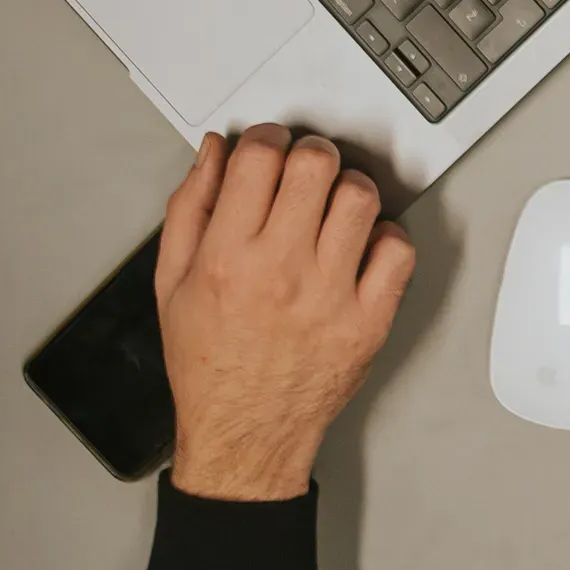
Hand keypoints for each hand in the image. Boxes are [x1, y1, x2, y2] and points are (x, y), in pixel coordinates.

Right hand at [153, 125, 414, 502]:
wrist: (244, 431)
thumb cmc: (208, 362)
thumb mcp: (172, 282)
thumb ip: (192, 208)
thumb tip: (216, 152)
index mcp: (227, 259)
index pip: (259, 159)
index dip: (267, 138)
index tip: (269, 145)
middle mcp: (281, 272)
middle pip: (317, 166)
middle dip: (310, 153)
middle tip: (304, 169)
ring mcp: (331, 295)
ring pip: (361, 198)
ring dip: (348, 188)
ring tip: (331, 205)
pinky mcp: (370, 319)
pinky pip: (397, 249)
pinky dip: (385, 236)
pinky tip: (360, 246)